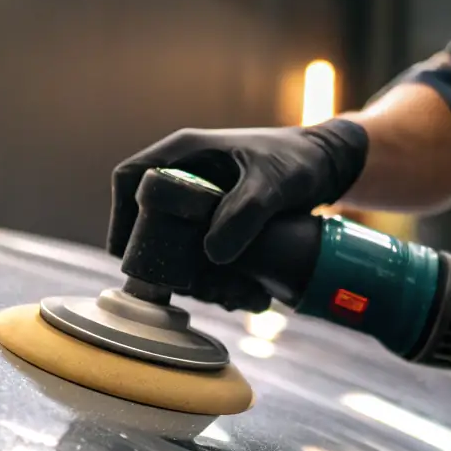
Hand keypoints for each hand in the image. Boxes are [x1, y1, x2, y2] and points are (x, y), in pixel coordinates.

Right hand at [108, 121, 367, 310]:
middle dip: (159, 260)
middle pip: (149, 220)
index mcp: (185, 152)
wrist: (330, 167)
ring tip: (224, 298)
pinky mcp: (220, 223)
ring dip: (191, 276)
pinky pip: (202, 253)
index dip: (121, 216)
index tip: (124, 252)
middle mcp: (187, 175)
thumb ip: (245, 214)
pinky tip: (237, 297)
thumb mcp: (273, 184)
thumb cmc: (300, 162)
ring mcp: (202, 202)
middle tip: (171, 290)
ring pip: (177, 244)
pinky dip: (215, 278)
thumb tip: (211, 254)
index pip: (131, 178)